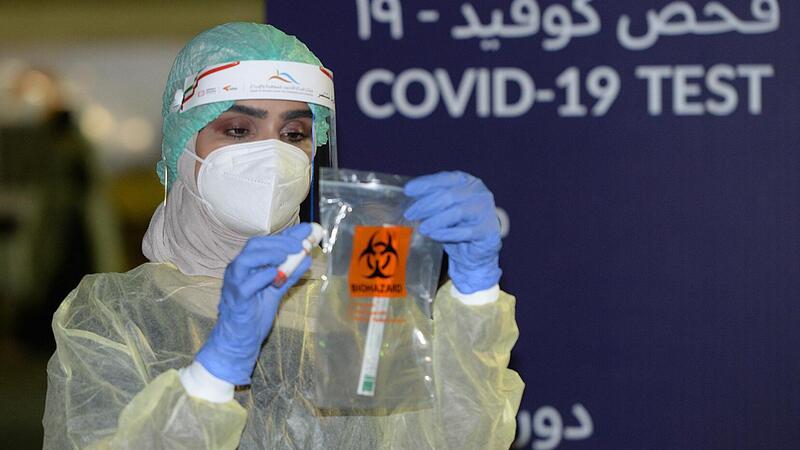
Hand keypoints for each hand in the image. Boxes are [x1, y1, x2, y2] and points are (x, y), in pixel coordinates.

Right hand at [196, 223, 312, 384]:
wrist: (239, 341)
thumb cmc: (254, 314)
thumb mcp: (276, 290)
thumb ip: (289, 274)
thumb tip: (307, 257)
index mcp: (247, 266)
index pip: (265, 243)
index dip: (287, 234)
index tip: (307, 230)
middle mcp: (238, 271)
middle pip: (255, 246)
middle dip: (280, 241)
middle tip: (301, 244)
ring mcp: (235, 284)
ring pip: (247, 259)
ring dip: (270, 253)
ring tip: (289, 254)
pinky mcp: (237, 300)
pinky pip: (247, 284)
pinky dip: (263, 276)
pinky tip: (277, 275)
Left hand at [404, 171, 501, 293]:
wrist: (475, 250)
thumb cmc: (457, 225)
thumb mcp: (443, 209)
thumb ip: (431, 201)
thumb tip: (410, 200)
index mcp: (467, 181)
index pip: (445, 179)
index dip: (426, 184)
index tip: (408, 191)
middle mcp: (478, 192)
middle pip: (449, 196)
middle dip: (425, 205)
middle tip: (410, 214)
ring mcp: (485, 210)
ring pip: (457, 212)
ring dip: (436, 220)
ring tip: (422, 228)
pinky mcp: (488, 229)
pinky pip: (465, 232)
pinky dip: (447, 233)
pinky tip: (434, 235)